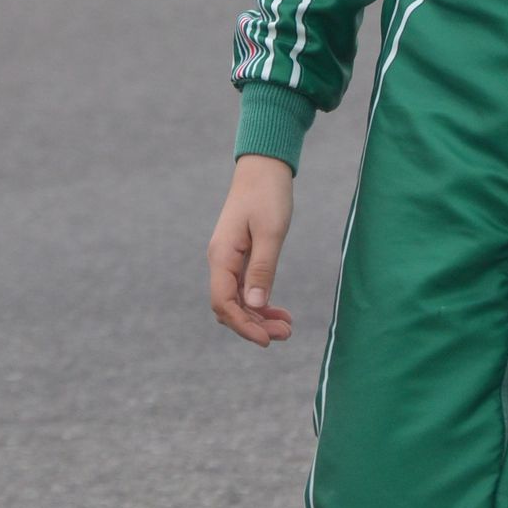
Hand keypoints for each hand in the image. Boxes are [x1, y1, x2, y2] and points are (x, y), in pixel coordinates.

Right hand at [207, 155, 295, 346]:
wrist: (263, 167)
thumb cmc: (268, 195)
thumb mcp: (270, 233)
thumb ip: (262, 269)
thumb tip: (255, 305)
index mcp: (222, 256)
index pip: (223, 303)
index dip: (243, 325)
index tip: (267, 340)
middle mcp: (221, 261)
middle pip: (229, 307)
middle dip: (254, 325)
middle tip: (286, 334)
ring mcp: (229, 259)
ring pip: (238, 301)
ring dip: (258, 317)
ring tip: (286, 327)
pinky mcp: (240, 257)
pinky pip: (245, 289)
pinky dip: (260, 303)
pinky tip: (279, 311)